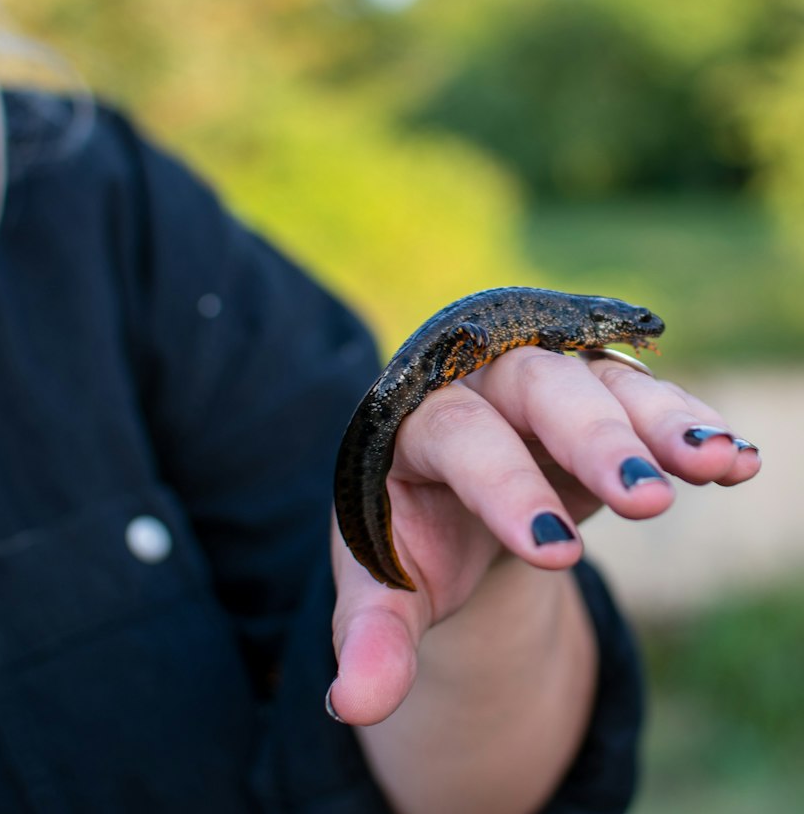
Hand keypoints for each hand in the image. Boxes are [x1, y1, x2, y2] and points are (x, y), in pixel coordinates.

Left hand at [329, 346, 760, 726]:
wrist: (444, 495)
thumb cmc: (412, 537)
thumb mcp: (385, 586)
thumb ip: (372, 635)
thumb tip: (351, 706)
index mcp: (408, 424)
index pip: (457, 436)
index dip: (505, 487)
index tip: (555, 553)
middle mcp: (475, 385)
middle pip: (533, 384)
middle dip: (592, 438)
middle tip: (649, 501)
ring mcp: (536, 383)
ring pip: (597, 379)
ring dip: (658, 420)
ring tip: (714, 462)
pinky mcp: (588, 395)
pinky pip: (641, 395)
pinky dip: (685, 421)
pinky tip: (734, 459)